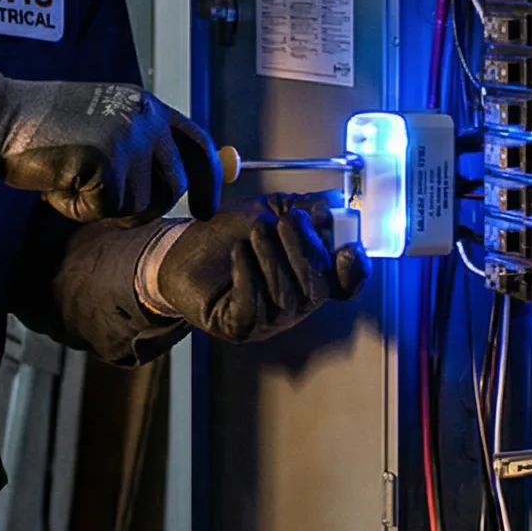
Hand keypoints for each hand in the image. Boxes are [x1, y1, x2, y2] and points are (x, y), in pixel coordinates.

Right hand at [0, 72, 220, 223]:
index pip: (197, 144)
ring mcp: (129, 141)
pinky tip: (58, 183)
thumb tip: (172, 185)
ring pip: (139, 204)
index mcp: (147, 105)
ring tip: (72, 178)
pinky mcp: (108, 165)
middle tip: (110, 206)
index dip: (208, 180)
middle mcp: (145, 119)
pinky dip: (77, 208)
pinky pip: (104, 210)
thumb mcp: (103, 122)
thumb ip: (138, 144)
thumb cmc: (42, 125)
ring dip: (104, 206)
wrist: (0, 118)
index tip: (206, 209)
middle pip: (173, 186)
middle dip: (145, 207)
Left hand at [150, 194, 367, 341]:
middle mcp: (294, 304)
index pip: (345, 283)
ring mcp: (267, 320)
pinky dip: (248, 277)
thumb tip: (334, 203)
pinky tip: (238, 253)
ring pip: (286, 296)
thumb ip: (304, 206)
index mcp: (308, 277)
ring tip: (255, 231)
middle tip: (285, 221)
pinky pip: (253, 308)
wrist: (177, 250)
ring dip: (272, 258)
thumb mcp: (269, 210)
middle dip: (304, 250)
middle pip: (318, 287)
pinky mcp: (238, 326)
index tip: (345, 247)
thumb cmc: (225, 234)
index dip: (354, 269)